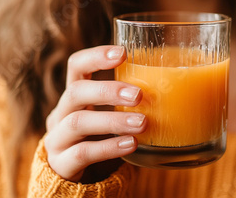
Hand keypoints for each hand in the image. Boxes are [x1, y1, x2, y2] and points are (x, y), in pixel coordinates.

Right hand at [44, 45, 145, 181]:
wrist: (74, 181)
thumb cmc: (100, 139)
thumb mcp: (109, 116)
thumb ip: (129, 102)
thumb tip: (178, 88)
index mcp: (74, 96)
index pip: (76, 65)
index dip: (96, 56)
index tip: (123, 53)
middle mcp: (61, 113)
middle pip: (75, 92)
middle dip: (108, 90)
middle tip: (139, 95)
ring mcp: (58, 139)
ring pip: (78, 122)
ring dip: (113, 121)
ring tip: (142, 123)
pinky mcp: (61, 164)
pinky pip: (82, 153)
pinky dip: (108, 147)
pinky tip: (131, 144)